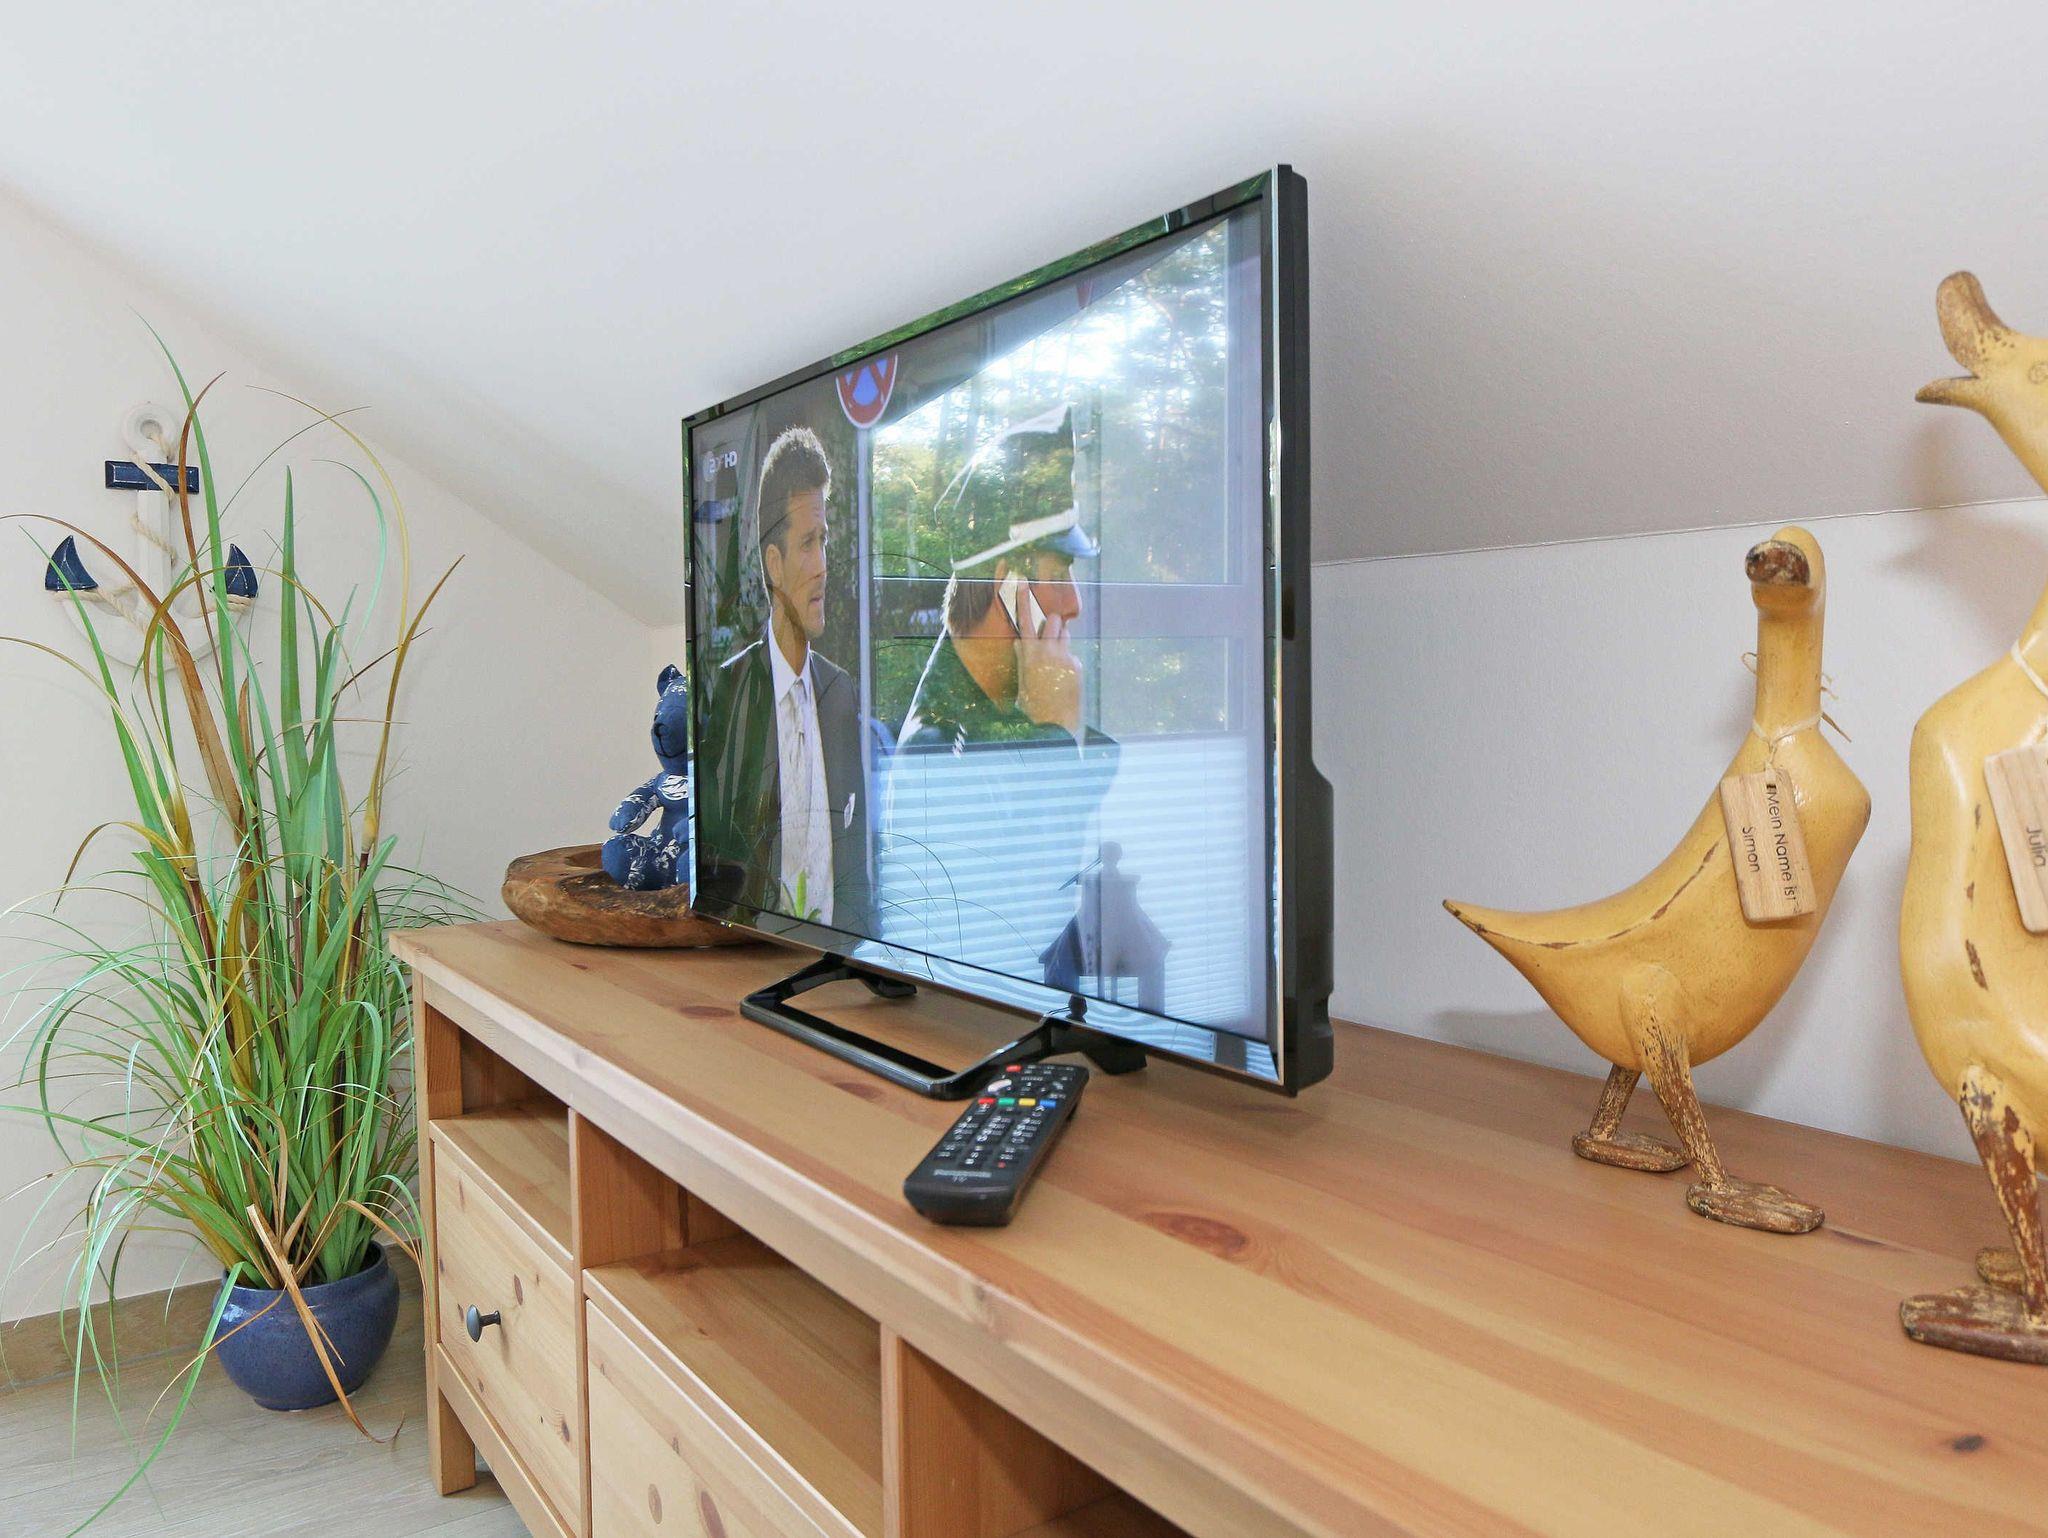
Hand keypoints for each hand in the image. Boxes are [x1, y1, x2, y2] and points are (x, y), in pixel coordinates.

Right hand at [1015, 608, 1081, 735]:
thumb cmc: (1032, 704)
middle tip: (1049, 633)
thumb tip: (1021, 644)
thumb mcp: (1022, 680)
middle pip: (1053, 620)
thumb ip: (1023, 658)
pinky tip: (1063, 681)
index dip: (1024, 600)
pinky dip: (1067, 663)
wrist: (1053, 724)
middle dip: (1052, 623)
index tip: (1023, 583)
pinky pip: (1071, 656)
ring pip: (1065, 635)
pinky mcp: (1076, 665)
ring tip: (1054, 660)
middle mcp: (1047, 650)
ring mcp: (1064, 656)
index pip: (1026, 620)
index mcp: (1029, 653)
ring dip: (1060, 640)